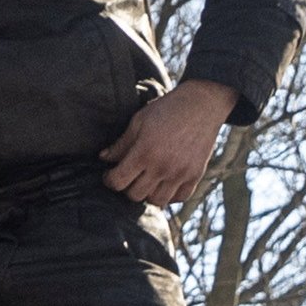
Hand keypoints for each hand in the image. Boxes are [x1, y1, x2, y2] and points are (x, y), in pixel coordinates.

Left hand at [100, 79, 239, 205]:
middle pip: (135, 195)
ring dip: (149, 194)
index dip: (109, 180)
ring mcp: (180, 173)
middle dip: (127, 187)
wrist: (202, 104)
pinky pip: (180, 198)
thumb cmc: (167, 109)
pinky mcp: (195, 175)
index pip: (118, 181)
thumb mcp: (139, 121)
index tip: (110, 174)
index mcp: (144, 152)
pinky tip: (165, 183)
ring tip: (147, 181)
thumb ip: (121, 143)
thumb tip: (104, 158)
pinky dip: (170, 195)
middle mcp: (162, 167)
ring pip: (157, 201)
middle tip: (129, 176)